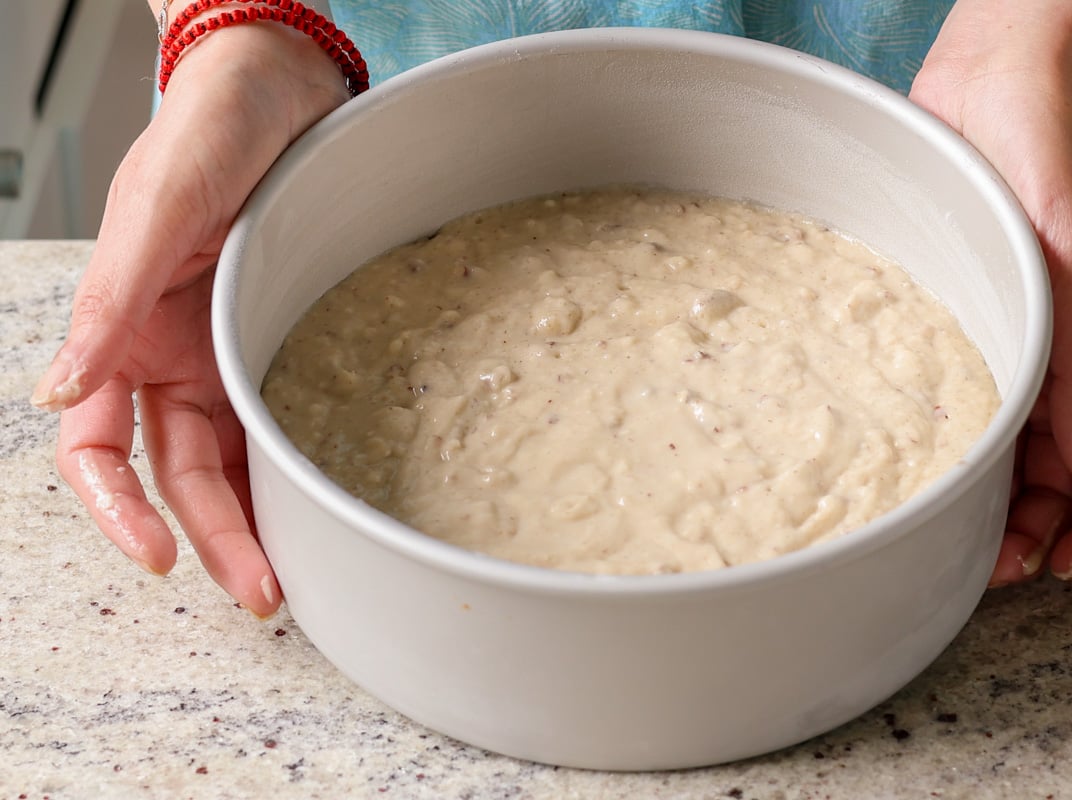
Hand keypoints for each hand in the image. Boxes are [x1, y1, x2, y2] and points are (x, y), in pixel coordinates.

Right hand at [31, 22, 348, 616]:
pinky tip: (316, 501)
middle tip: (264, 594)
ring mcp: (224, 351)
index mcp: (122, 331)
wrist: (278, 84)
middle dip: (212, 538)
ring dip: (253, 517)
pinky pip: (275, 416)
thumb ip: (109, 302)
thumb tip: (59, 391)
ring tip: (294, 574)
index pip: (97, 447)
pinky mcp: (275, 337)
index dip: (119, 510)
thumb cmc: (209, 127)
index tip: (160, 557)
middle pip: (175, 473)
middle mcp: (167, 353)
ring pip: (228, 458)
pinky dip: (289, 463)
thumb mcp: (155, 209)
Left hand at [910, 2, 1071, 585]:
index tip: (1061, 566)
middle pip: (1062, 480)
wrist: (990, 88)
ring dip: (994, 507)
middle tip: (989, 570)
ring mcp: (1013, 350)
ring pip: (1011, 454)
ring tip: (955, 538)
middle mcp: (1062, 365)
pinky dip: (959, 452)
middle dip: (1037, 534)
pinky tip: (925, 470)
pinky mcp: (964, 328)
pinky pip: (968, 407)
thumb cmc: (1046, 159)